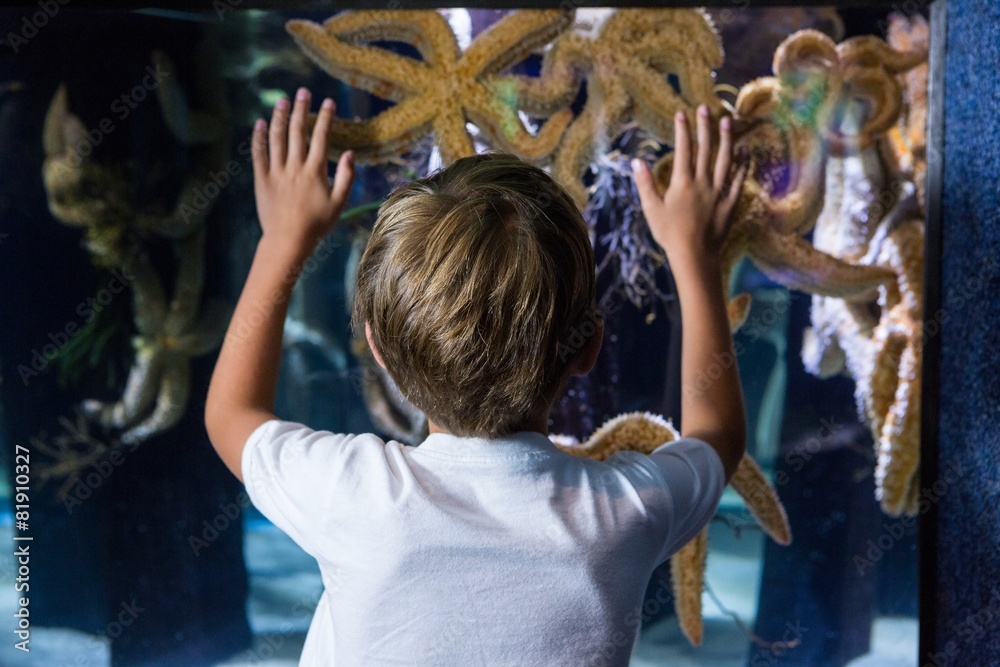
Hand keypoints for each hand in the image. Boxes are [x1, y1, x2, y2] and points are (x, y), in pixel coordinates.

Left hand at [252, 87, 354, 251]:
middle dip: (302, 109)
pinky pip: (259, 154)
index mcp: (315, 172)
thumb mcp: (339, 204)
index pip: (321, 138)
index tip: (328, 102)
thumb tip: (350, 154)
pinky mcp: (262, 179)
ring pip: (277, 138)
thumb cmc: (317, 225)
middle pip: (298, 131)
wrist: (288, 240)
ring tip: (283, 101)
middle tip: (304, 92)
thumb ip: (346, 178)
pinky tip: (260, 123)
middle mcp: (295, 167)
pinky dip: (259, 137)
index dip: (325, 118)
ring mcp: (277, 172)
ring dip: (280, 117)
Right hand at [632, 105, 747, 268]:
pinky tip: (745, 150)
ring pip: (725, 160)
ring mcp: (719, 192)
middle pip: (706, 149)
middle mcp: (703, 183)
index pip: (684, 150)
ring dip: (726, 139)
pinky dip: (743, 164)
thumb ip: (645, 184)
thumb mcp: (652, 210)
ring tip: (727, 121)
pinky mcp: (730, 203)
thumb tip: (637, 161)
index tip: (682, 113)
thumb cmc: (670, 234)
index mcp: (682, 183)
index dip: (683, 130)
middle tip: (705, 108)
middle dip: (705, 127)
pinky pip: (739, 180)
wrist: (695, 256)